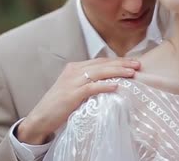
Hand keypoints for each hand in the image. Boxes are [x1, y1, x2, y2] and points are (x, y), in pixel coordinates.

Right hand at [16, 57, 139, 143]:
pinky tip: (116, 86)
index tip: (133, 62)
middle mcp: (74, 71)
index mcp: (75, 67)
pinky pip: (91, 88)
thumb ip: (89, 83)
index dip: (118, 61)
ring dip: (117, 71)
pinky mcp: (71, 94)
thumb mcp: (75, 89)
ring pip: (99, 72)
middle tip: (138, 64)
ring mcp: (72, 82)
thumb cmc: (60, 106)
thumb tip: (112, 82)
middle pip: (102, 64)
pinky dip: (104, 86)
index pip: (101, 61)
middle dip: (122, 63)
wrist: (40, 118)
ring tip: (132, 73)